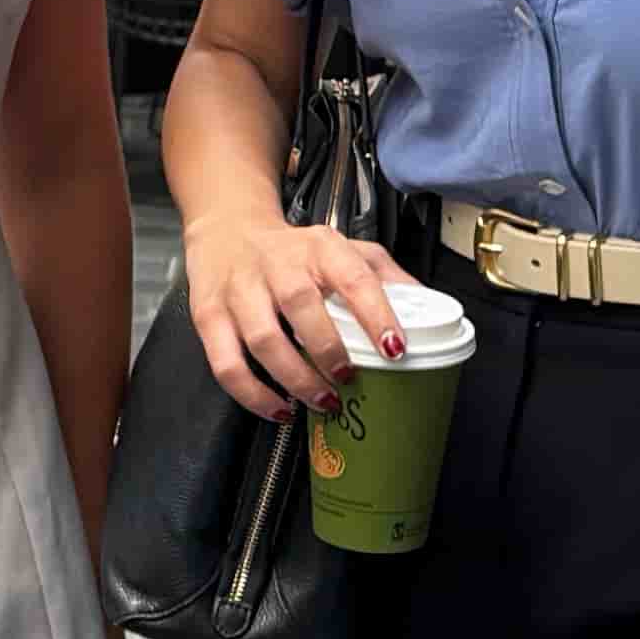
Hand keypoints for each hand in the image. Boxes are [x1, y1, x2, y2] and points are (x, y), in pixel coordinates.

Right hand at [189, 208, 409, 419]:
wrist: (226, 229)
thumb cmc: (291, 249)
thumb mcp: (341, 247)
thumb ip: (384, 275)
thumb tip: (430, 306)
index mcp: (320, 247)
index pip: (353, 276)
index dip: (375, 314)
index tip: (394, 348)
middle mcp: (277, 264)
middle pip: (301, 306)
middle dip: (329, 350)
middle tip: (348, 379)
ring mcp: (240, 290)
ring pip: (263, 338)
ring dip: (295, 377)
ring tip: (320, 401)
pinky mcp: (209, 316)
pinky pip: (226, 363)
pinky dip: (252, 394)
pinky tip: (278, 408)